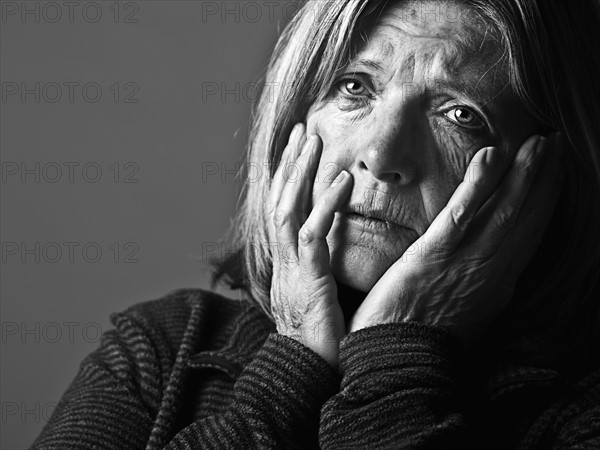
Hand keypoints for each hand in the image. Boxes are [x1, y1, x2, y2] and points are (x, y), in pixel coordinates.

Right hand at [267, 123, 352, 368]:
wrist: (308, 377)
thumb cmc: (320, 342)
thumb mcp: (316, 298)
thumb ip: (319, 270)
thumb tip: (333, 248)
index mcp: (287, 265)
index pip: (283, 212)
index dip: (288, 179)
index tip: (298, 149)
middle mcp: (283, 262)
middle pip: (279, 201)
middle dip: (289, 164)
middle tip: (301, 130)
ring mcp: (292, 270)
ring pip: (288, 210)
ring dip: (300, 173)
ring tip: (313, 140)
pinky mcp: (308, 281)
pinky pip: (313, 236)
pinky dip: (327, 205)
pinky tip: (342, 180)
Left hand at [348, 133, 564, 345]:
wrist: (396, 361)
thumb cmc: (423, 337)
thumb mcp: (464, 311)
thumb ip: (480, 285)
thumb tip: (493, 272)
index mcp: (497, 284)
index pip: (529, 235)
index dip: (544, 202)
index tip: (553, 174)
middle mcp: (491, 271)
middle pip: (527, 218)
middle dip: (544, 179)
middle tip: (554, 144)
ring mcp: (464, 262)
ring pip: (504, 212)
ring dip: (524, 174)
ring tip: (538, 142)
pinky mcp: (434, 256)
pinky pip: (462, 215)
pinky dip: (479, 185)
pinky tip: (491, 157)